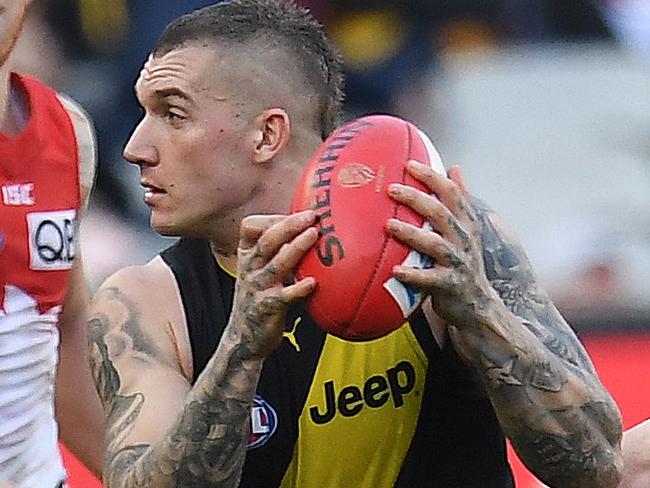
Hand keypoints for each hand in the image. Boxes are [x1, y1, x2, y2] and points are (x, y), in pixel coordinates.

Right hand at [229, 210, 317, 359]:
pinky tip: (312, 282)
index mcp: (247, 255)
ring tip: (314, 235)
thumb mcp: (262, 270)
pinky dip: (298, 288)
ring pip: (276, 263)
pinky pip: (284, 296)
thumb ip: (279, 251)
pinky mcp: (267, 308)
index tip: (298, 212)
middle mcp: (249, 268)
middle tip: (311, 216)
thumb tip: (312, 228)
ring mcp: (257, 288)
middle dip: (288, 225)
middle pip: (266, 240)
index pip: (251, 227)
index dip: (274, 218)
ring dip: (296, 248)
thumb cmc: (261, 298)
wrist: (244, 337)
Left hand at [386, 162, 498, 327]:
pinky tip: (395, 270)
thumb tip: (454, 168)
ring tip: (389, 225)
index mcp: (466, 223)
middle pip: (440, 213)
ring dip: (411, 233)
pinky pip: (429, 279)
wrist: (478, 303)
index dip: (432, 177)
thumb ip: (460, 200)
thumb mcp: (467, 228)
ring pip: (434, 244)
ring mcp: (457, 263)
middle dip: (416, 199)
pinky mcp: (449, 285)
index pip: (452, 193)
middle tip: (392, 189)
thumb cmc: (464, 261)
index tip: (409, 164)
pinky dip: (413, 275)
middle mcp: (463, 240)